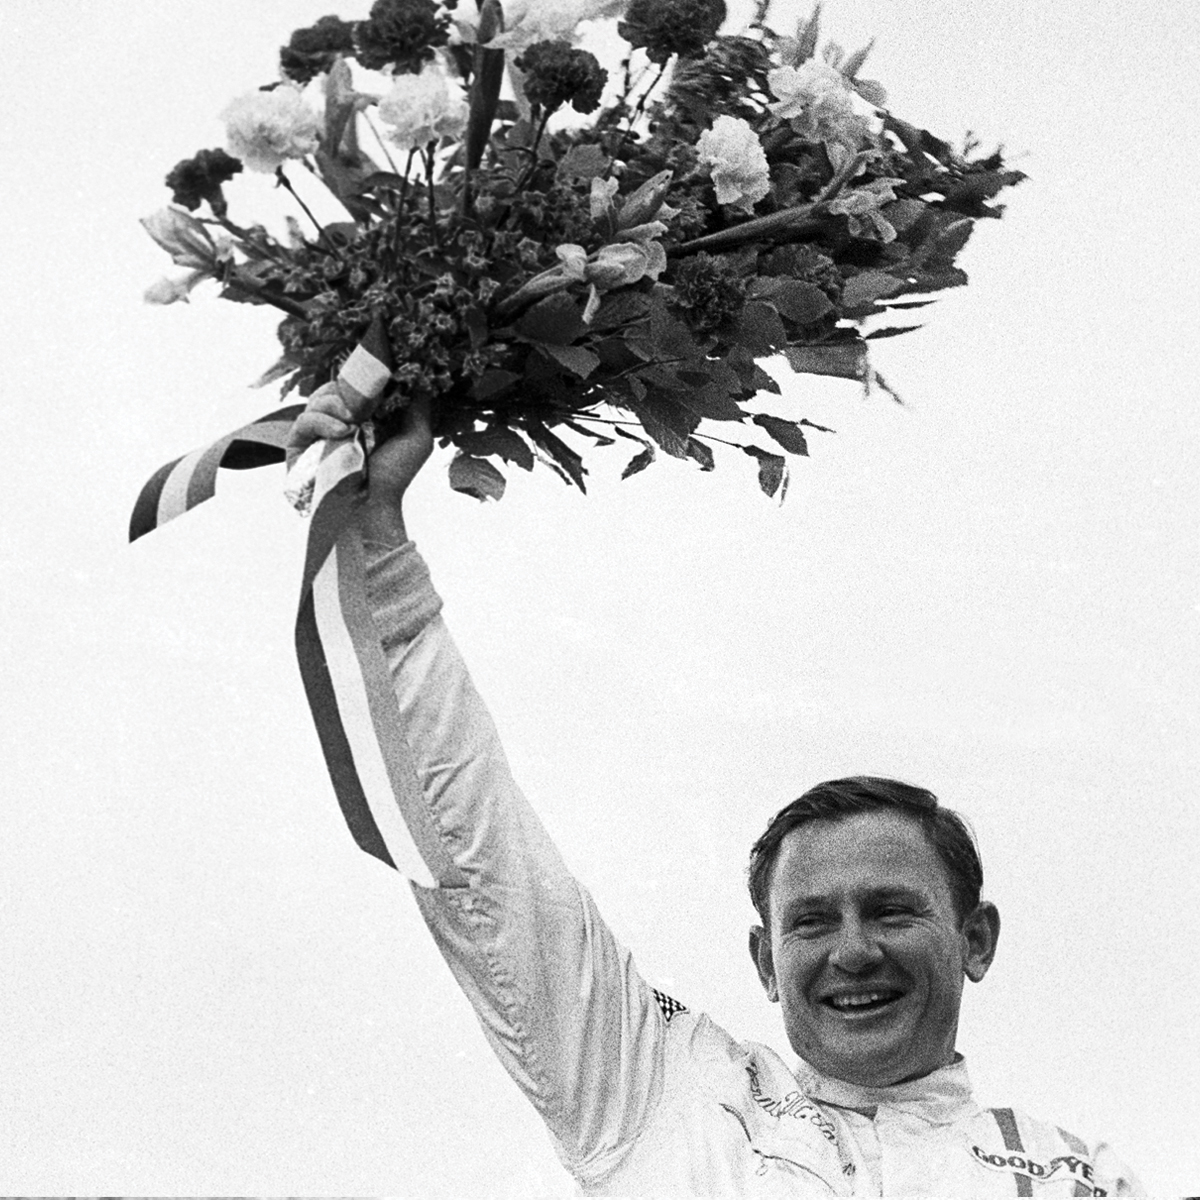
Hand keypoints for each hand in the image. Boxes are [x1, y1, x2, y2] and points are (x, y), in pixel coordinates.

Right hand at [287, 387, 432, 543]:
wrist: (373, 507)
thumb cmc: (395, 476)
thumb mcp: (417, 438)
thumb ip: (418, 406)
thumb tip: (419, 375)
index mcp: (363, 416)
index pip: (354, 383)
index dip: (361, 376)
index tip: (374, 374)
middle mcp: (338, 421)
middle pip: (332, 386)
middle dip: (348, 388)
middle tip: (364, 402)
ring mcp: (317, 433)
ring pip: (316, 399)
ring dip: (335, 404)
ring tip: (352, 422)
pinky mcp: (299, 447)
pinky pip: (303, 421)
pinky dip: (321, 420)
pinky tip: (342, 431)